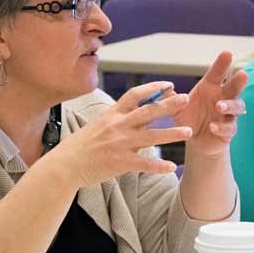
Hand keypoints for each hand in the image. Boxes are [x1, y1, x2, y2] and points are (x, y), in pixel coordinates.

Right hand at [50, 82, 191, 186]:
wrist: (65, 165)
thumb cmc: (83, 144)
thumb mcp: (101, 124)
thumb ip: (123, 119)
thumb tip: (146, 114)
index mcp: (112, 114)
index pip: (135, 94)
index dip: (153, 88)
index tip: (169, 85)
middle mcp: (117, 126)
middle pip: (148, 111)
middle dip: (169, 104)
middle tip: (187, 98)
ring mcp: (119, 144)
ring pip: (151, 136)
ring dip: (171, 133)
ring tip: (189, 131)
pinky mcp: (119, 162)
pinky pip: (144, 164)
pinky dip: (159, 166)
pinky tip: (172, 167)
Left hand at [174, 51, 248, 157]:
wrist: (195, 141)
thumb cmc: (188, 120)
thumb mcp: (175, 109)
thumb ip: (171, 100)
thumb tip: (165, 90)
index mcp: (210, 88)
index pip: (218, 73)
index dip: (222, 63)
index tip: (227, 53)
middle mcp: (222, 98)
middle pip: (234, 87)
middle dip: (239, 81)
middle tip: (242, 74)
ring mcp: (228, 114)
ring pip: (237, 106)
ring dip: (230, 105)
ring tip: (219, 106)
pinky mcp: (229, 130)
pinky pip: (229, 128)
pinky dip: (222, 127)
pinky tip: (212, 127)